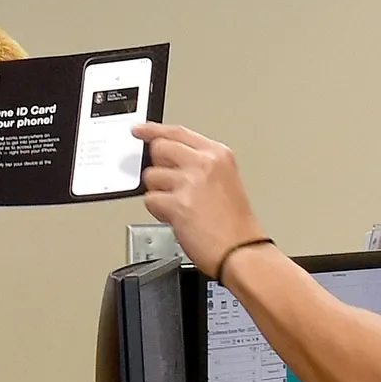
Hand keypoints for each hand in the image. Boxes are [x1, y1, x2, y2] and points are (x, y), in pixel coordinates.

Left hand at [134, 122, 264, 277]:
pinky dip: (159, 211)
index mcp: (218, 154)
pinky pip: (150, 200)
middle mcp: (204, 163)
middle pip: (159, 149)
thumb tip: (168, 159)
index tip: (139, 130)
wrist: (241, 251)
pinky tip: (177, 218)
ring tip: (180, 206)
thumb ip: (199, 164)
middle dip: (158, 167)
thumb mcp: (225, 180)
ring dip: (159, 193)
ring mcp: (190, 182)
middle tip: (169, 184)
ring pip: (151, 176)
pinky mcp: (177, 204)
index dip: (153, 130)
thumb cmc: (235, 224)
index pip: (177, 132)